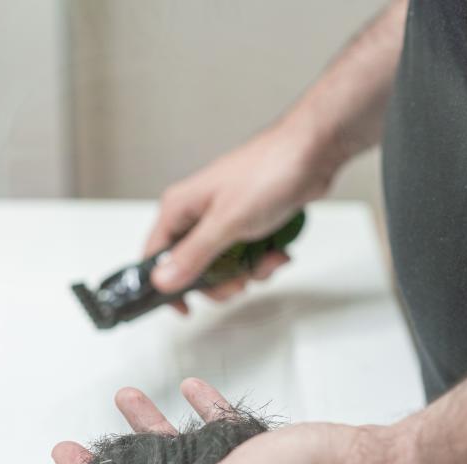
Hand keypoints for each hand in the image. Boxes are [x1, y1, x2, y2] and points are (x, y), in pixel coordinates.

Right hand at [145, 119, 343, 312]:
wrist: (311, 155)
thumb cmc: (268, 171)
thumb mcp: (227, 223)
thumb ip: (193, 255)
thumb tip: (163, 280)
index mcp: (180, 208)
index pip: (155, 255)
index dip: (165, 284)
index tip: (183, 306)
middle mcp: (198, 214)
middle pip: (193, 268)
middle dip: (220, 281)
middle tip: (238, 282)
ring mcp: (224, 218)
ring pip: (224, 265)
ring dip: (248, 270)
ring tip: (265, 259)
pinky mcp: (248, 223)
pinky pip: (247, 256)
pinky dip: (263, 260)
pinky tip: (277, 250)